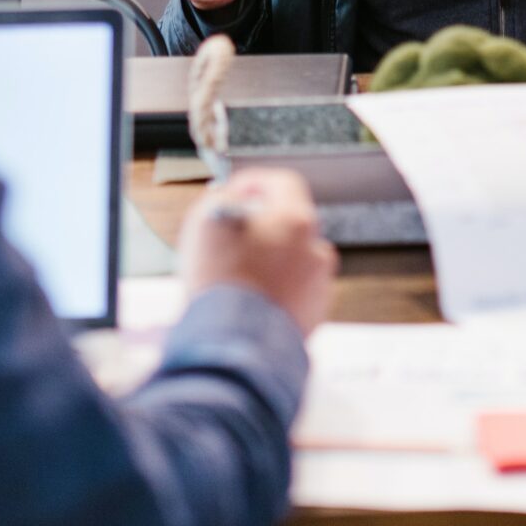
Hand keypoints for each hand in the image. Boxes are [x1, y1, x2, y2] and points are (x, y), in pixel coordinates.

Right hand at [179, 168, 338, 334]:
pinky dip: (276, 291)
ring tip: (239, 273)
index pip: (282, 183)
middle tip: (234, 235)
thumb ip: (224, 194)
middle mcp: (315, 249)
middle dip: (262, 226)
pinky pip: (294, 293)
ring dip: (270, 260)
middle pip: (290, 224)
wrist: (235, 343)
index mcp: (296, 220)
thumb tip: (232, 193)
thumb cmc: (221, 282)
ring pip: (293, 260)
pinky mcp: (312, 316)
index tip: (237, 192)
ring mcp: (317, 284)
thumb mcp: (207, 218)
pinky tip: (250, 298)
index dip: (255, 183)